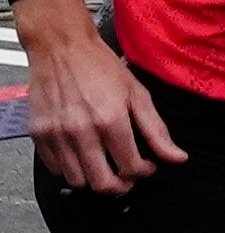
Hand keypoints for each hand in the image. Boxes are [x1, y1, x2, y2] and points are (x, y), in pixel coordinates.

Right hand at [12, 0, 182, 193]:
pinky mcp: (39, 133)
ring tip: (104, 165)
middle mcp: (81, 130)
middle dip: (121, 186)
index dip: (145, 172)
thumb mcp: (138, 94)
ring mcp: (57, 134)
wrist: (61, 46)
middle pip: (103, 184)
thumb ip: (157, 131)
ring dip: (94, 179)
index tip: (146, 166)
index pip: (132, 168)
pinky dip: (70, 169)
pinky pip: (55, 168)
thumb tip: (177, 157)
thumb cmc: (99, 66)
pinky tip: (82, 156)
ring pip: (78, 181)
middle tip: (126, 176)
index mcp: (110, 120)